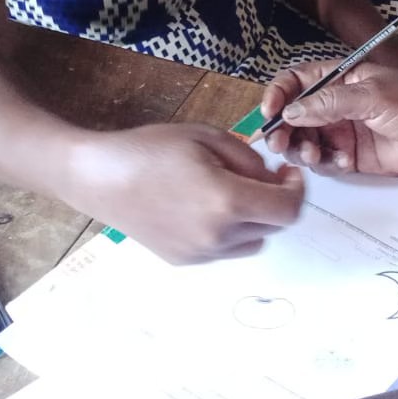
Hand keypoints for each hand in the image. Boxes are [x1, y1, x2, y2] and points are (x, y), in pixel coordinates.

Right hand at [67, 124, 304, 263]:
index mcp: (227, 202)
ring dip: (254, 219)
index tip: (286, 173)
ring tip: (229, 192)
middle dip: (275, 200)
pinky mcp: (185, 261)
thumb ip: (249, 160)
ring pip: (253, 241)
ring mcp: (201, 254)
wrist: (100, 178)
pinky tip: (204, 207)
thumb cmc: (152, 149)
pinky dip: (229, 231)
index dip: (296, 190)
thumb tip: (271, 180)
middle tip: (261, 176)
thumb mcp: (208, 137)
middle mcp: (218, 236)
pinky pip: (225, 249)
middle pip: (273, 226)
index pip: (288, 210)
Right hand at [259, 60, 397, 176]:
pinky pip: (324, 162)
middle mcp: (335, 104)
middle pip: (293, 115)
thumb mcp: (374, 95)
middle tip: (281, 143)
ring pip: (304, 142)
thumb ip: (331, 102)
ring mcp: (342, 131)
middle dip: (282, 129)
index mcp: (339, 78)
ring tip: (314, 155)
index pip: (295, 81)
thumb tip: (293, 111)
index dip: (278, 94)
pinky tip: (343, 161)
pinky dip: (326, 164)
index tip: (270, 112)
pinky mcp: (351, 156)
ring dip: (301, 149)